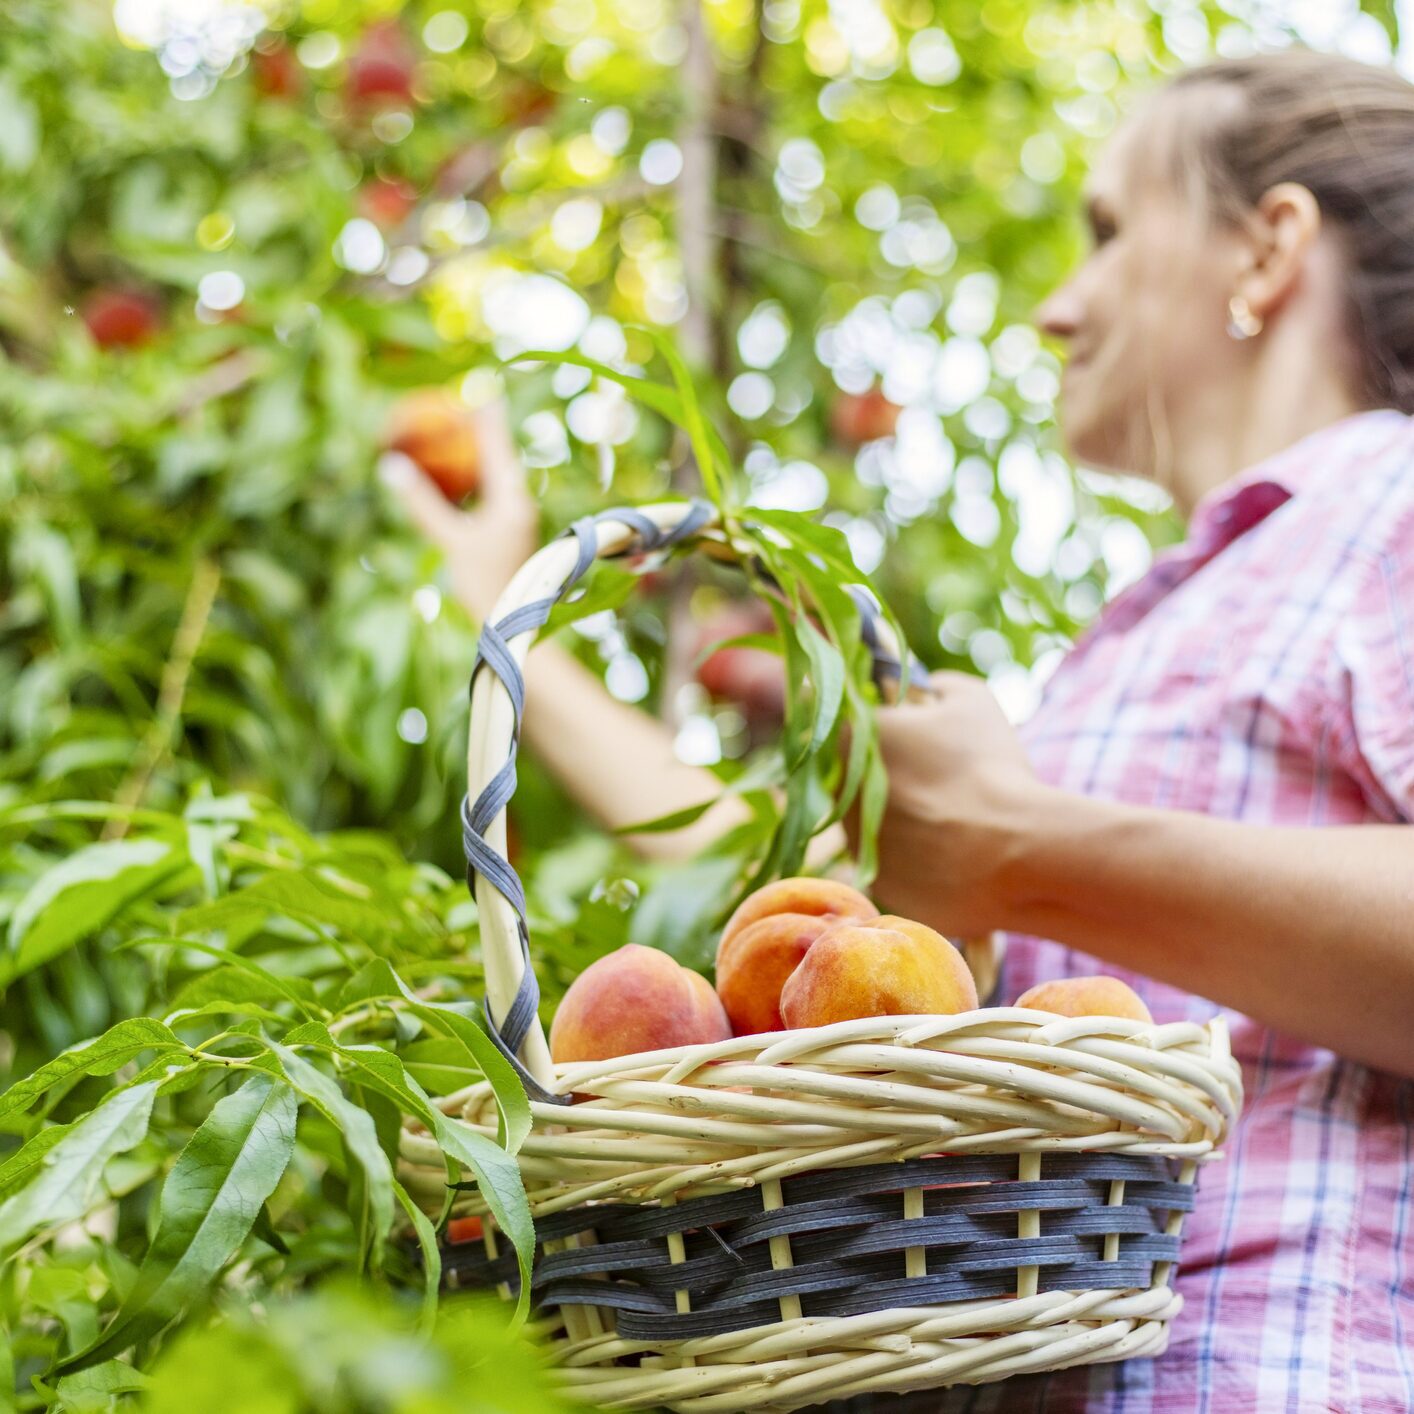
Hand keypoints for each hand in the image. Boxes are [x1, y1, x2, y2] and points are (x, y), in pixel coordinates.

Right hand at [379, 395, 538, 622]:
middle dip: (485, 432)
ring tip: (464, 433)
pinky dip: (475, 481)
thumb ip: (422, 503)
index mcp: (513, 500)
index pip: (498, 446)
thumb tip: (391, 467)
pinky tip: (460, 479)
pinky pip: (491, 496)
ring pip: (497, 477)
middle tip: (469, 404)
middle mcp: (520, 505)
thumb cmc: (482, 583)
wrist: (510, 622)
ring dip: (480, 455)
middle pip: (500, 457)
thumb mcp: (450, 540)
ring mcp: (517, 520)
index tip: (481, 388)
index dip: (488, 416)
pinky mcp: (510, 534)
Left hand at [853, 670, 1044, 937]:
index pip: (849, 723)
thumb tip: (925, 689)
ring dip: (903, 817)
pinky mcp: (873, 882)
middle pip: (858, 774)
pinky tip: (952, 853)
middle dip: (893, 774)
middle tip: (940, 779)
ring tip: (953, 818)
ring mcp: (852, 841)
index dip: (883, 728)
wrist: (1013, 850)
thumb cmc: (989, 765)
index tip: (914, 737)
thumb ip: (934, 685)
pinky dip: (916, 857)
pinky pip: (891, 862)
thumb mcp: (970, 699)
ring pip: (873, 821)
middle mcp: (838, 790)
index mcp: (849, 737)